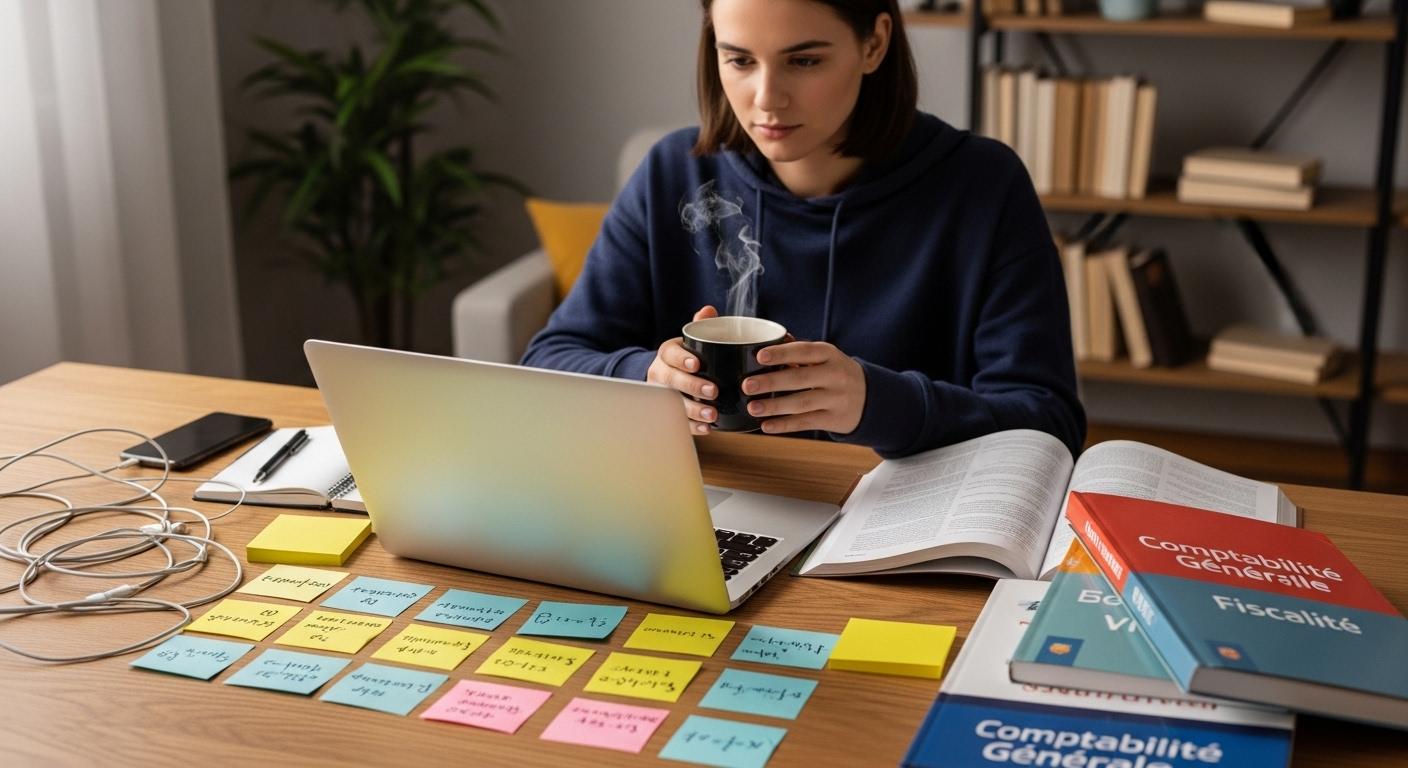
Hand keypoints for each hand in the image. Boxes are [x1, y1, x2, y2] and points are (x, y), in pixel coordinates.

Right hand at [647, 305, 719, 434]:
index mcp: (667, 353)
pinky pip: (677, 421)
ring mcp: (661, 394)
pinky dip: (692, 426)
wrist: (668, 379)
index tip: (697, 364)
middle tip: (714, 391)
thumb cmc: (687, 357)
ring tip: (713, 414)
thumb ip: (701, 327)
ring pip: (674, 403)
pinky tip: (707, 428)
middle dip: (692, 386)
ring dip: (693, 410)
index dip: (682, 359)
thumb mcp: (691, 341)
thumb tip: (708, 310)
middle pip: (672, 380)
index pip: (670, 354)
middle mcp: (660, 373)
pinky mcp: (667, 412)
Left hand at [743, 341, 866, 434]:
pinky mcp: (833, 419)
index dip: (782, 353)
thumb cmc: (837, 373)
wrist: (871, 398)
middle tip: (748, 385)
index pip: (804, 351)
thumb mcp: (826, 357)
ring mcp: (836, 399)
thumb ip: (799, 352)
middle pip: (800, 378)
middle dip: (771, 382)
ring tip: (753, 407)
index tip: (760, 356)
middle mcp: (835, 375)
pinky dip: (785, 425)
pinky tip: (766, 426)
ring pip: (801, 403)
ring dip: (775, 406)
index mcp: (830, 354)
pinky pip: (806, 422)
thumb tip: (767, 344)